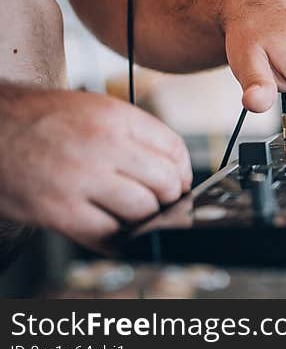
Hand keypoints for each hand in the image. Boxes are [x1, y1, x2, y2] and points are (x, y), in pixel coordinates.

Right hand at [0, 87, 191, 251]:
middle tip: (159, 202)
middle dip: (168, 197)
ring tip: (131, 214)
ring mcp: (81, 178)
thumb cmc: (39, 121)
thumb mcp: (93, 109)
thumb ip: (133, 134)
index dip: (183, 171)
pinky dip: (117, 238)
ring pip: (143, 211)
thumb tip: (173, 170)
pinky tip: (112, 229)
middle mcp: (102, 145)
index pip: (174, 148)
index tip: (180, 182)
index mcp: (115, 116)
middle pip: (165, 182)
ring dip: (144, 219)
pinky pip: (107, 235)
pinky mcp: (59, 209)